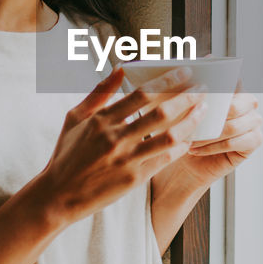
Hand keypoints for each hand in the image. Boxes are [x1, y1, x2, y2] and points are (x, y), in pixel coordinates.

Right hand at [30, 65, 206, 225]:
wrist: (58, 196)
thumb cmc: (67, 154)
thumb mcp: (75, 117)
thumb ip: (99, 93)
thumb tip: (120, 67)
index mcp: (102, 119)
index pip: (142, 94)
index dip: (168, 80)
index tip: (187, 71)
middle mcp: (115, 137)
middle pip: (160, 112)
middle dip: (187, 97)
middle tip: (204, 88)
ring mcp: (125, 159)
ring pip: (167, 136)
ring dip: (190, 121)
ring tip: (204, 110)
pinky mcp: (133, 179)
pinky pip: (164, 159)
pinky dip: (180, 147)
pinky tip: (192, 139)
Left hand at [153, 82, 262, 194]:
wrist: (187, 161)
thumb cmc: (187, 131)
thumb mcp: (182, 109)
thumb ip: (187, 93)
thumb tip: (182, 81)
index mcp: (235, 87)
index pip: (233, 79)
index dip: (222, 79)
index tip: (205, 78)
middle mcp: (248, 102)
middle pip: (235, 106)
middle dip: (211, 116)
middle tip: (191, 121)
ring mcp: (254, 121)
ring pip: (233, 126)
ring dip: (208, 135)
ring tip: (190, 140)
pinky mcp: (255, 140)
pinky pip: (234, 143)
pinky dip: (213, 147)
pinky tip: (197, 149)